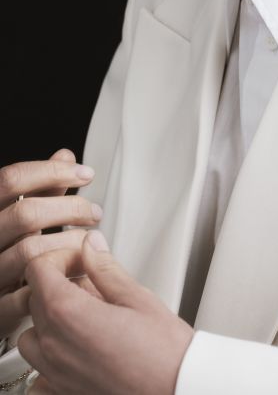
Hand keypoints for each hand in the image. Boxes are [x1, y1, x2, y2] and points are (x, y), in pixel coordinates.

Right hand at [0, 148, 102, 338]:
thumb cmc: (10, 253)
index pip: (11, 178)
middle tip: (94, 212)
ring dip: (70, 244)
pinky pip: (27, 294)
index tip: (86, 174)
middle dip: (69, 208)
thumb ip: (42, 189)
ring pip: (29, 250)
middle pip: (25, 212)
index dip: (51, 171)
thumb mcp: (23, 217)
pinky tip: (75, 274)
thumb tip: (65, 155)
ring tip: (89, 243)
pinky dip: (57, 281)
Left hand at [19, 231, 194, 394]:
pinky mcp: (63, 393)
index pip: (39, 271)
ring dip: (49, 321)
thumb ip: (106, 269)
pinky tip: (77, 351)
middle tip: (90, 280)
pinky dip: (50, 361)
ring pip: (32, 337)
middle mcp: (55, 348)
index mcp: (70, 315)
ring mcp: (56, 375)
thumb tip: (91, 246)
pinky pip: (39, 376)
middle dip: (58, 283)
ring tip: (83, 315)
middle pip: (34, 300)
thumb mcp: (138, 298)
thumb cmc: (164, 353)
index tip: (79, 259)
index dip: (60, 257)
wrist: (176, 391)